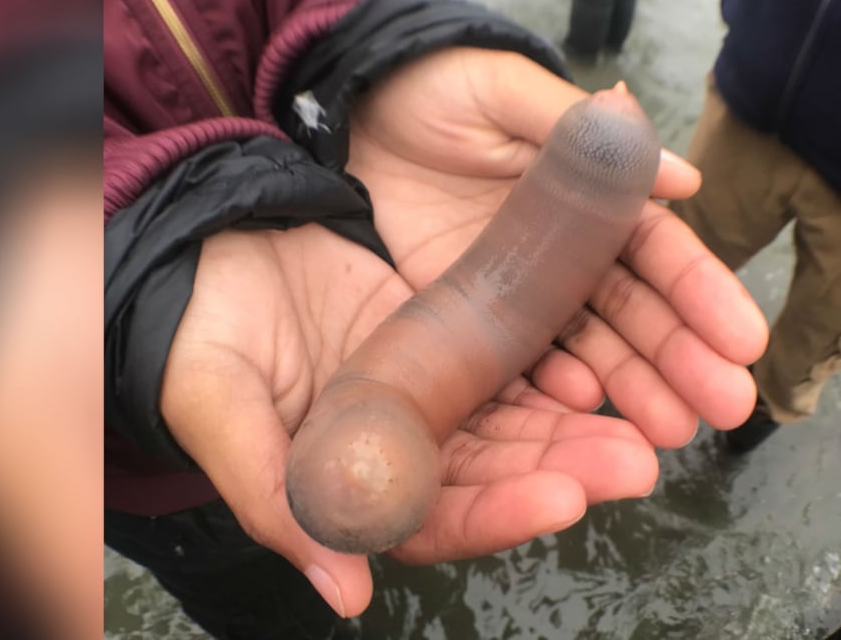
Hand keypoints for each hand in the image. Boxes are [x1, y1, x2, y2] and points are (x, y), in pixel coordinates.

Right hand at [159, 225, 658, 616]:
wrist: (200, 248)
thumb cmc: (197, 337)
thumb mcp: (223, 412)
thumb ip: (278, 500)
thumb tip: (346, 592)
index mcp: (352, 479)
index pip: (439, 517)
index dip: (500, 513)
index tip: (561, 498)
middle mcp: (401, 443)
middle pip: (497, 471)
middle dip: (566, 469)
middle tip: (633, 460)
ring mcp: (428, 386)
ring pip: (518, 417)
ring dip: (578, 424)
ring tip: (644, 423)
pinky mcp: (446, 328)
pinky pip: (512, 351)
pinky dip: (555, 357)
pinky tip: (597, 361)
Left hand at [348, 48, 769, 446]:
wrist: (345, 120)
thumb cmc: (431, 90)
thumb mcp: (503, 93)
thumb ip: (581, 133)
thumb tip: (684, 178)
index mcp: (588, 197)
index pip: (657, 251)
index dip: (702, 293)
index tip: (743, 339)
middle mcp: (564, 254)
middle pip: (635, 312)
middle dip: (683, 358)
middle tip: (726, 406)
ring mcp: (518, 294)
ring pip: (589, 348)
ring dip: (633, 388)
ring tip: (671, 430)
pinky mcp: (469, 320)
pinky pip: (517, 364)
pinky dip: (552, 389)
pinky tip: (582, 406)